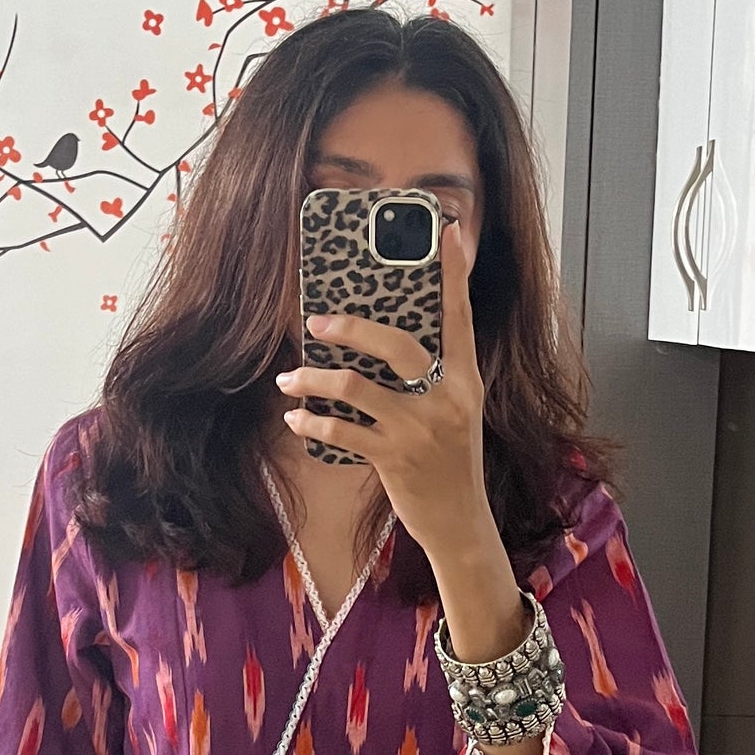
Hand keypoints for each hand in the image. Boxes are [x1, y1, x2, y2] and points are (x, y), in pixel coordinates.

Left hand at [276, 215, 495, 567]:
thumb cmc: (451, 463)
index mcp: (465, 381)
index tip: (445, 231)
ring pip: (356, 388)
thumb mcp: (454, 413)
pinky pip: (342, 431)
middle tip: (315, 324)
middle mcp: (446, 399)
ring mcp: (419, 430)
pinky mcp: (394, 459)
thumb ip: (432, 378)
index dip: (454, 274)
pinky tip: (296, 419)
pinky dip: (312, 423)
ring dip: (313, 381)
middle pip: (396, 345)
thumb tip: (382, 344)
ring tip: (289, 380)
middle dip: (350, 329)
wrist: (460, 522)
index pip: (460, 317)